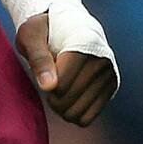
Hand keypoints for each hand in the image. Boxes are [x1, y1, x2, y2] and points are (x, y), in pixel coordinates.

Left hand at [16, 12, 117, 126]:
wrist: (69, 25)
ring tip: (57, 90)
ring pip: (77, 114)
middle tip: (48, 82)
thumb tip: (48, 87)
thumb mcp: (31, 36)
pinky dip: (73, 113)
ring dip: (61, 108)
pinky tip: (68, 98)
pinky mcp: (111, 87)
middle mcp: (102, 59)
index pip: (60, 85)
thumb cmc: (44, 31)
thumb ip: (38, 59)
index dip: (45, 83)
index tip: (45, 71)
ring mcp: (109, 74)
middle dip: (51, 98)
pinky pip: (87, 118)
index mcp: (85, 43)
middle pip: (67, 101)